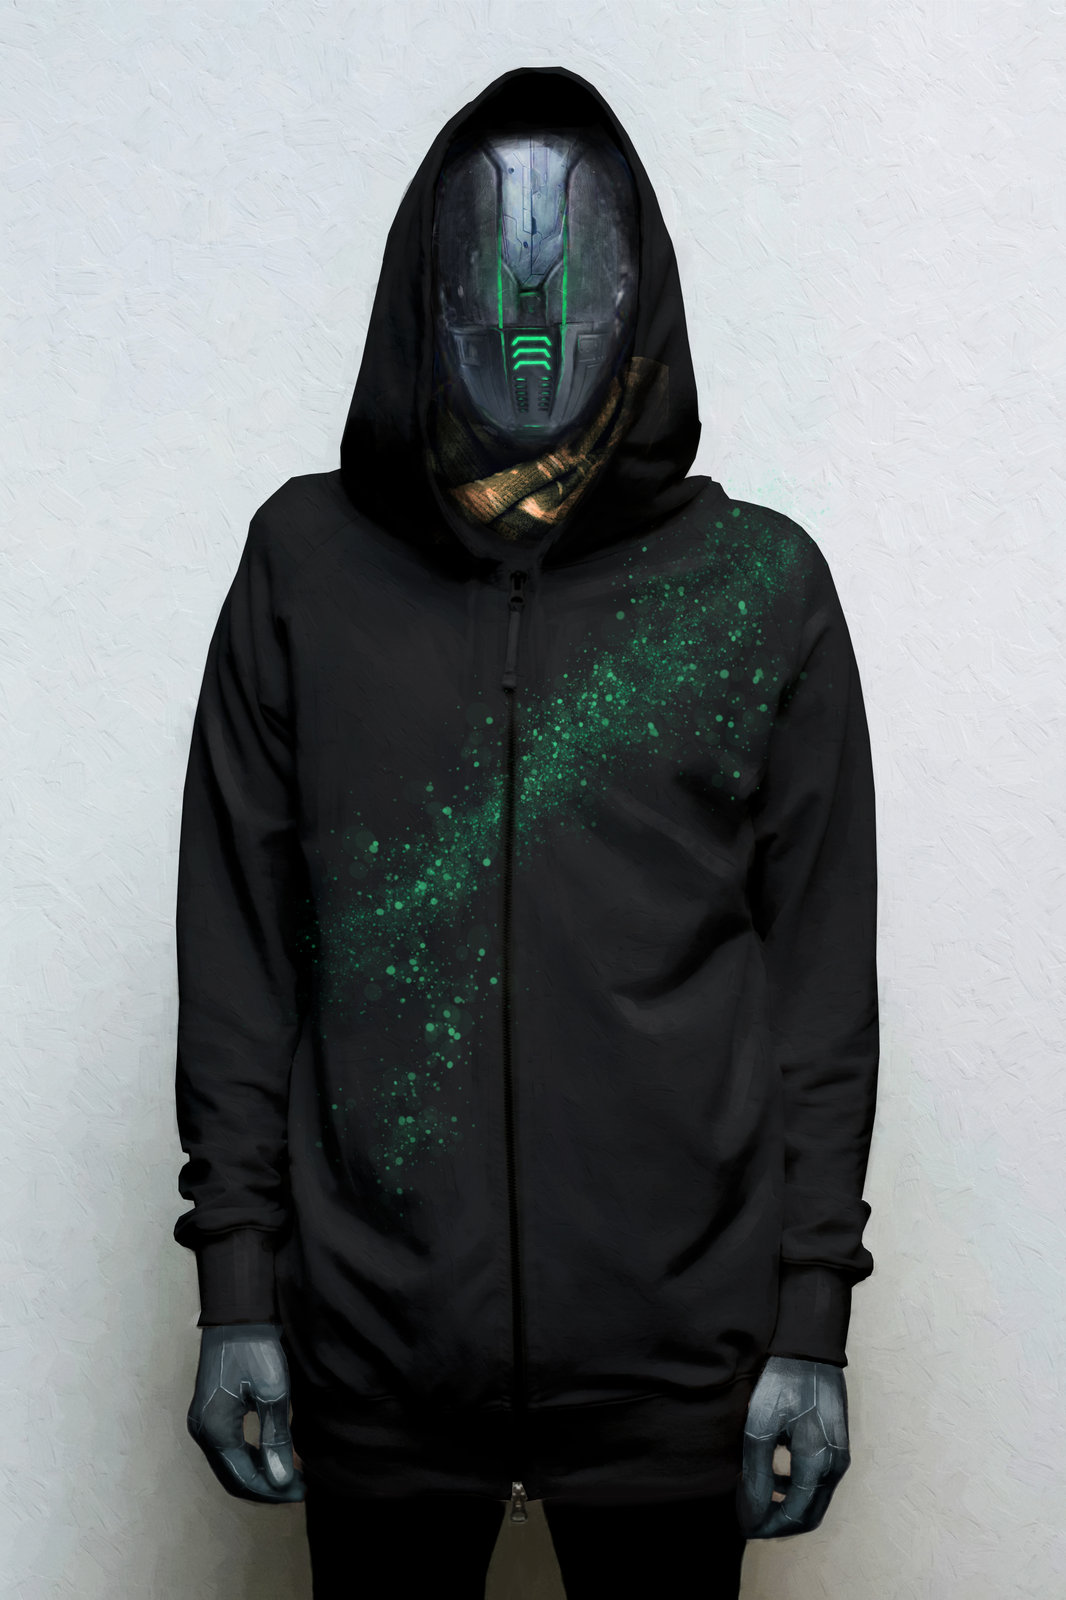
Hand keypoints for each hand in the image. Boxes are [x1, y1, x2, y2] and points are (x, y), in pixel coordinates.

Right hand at [187, 1323, 305, 1502]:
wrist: (237, 1314)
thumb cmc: (255, 1349)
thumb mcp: (273, 1392)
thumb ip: (275, 1439)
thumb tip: (280, 1481)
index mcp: (214, 1430)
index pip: (243, 1479)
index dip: (273, 1492)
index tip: (302, 1492)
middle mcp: (201, 1430)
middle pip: (233, 1476)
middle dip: (265, 1487)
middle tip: (298, 1489)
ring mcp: (202, 1420)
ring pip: (229, 1463)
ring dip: (258, 1473)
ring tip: (289, 1475)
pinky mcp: (209, 1410)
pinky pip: (227, 1446)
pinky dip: (249, 1456)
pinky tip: (271, 1454)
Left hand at [736, 1356, 850, 1537]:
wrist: (810, 1350)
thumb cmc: (782, 1384)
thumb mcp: (760, 1426)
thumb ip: (757, 1475)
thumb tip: (752, 1514)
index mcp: (817, 1464)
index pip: (794, 1516)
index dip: (767, 1527)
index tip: (742, 1525)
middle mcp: (835, 1467)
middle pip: (809, 1516)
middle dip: (778, 1523)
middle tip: (750, 1519)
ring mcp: (840, 1457)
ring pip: (815, 1501)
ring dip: (788, 1507)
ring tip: (757, 1496)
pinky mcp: (839, 1447)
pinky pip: (819, 1482)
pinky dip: (798, 1490)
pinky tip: (775, 1476)